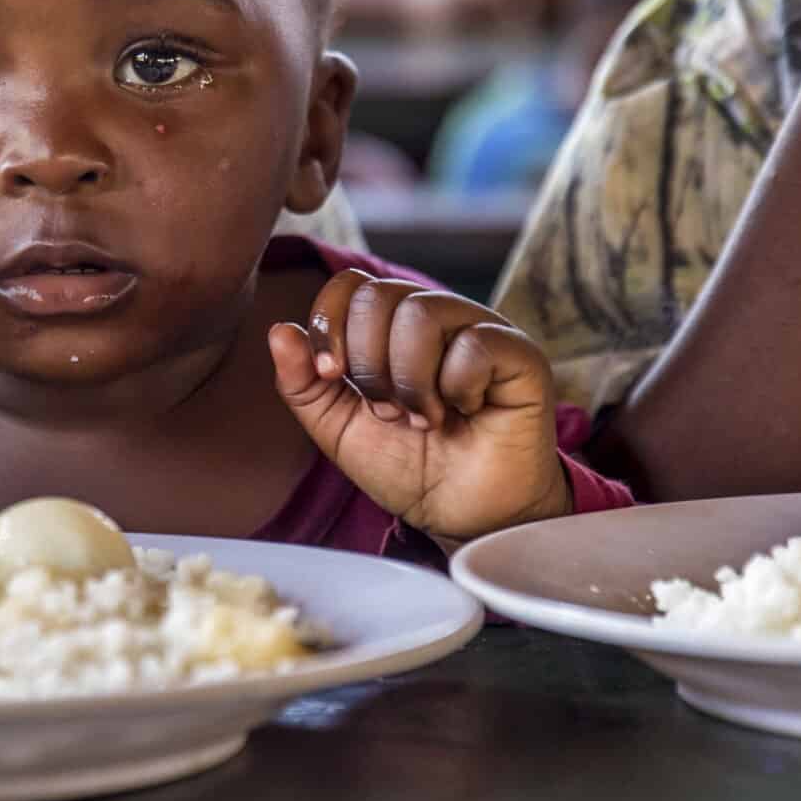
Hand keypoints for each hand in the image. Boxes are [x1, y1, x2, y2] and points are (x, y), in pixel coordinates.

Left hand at [270, 271, 570, 541]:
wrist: (462, 516)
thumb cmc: (408, 467)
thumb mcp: (338, 429)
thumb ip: (303, 383)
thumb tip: (279, 330)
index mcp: (392, 325)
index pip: (350, 285)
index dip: (330, 325)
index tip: (331, 376)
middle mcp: (437, 316)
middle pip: (378, 296)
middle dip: (368, 365)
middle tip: (388, 411)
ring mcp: (481, 329)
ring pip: (421, 314)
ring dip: (409, 381)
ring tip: (424, 419)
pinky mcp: (520, 353)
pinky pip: (473, 344)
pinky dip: (457, 389)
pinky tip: (468, 412)